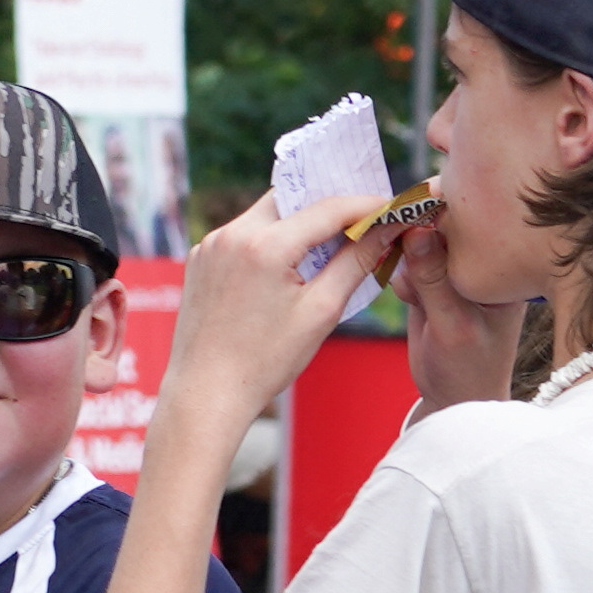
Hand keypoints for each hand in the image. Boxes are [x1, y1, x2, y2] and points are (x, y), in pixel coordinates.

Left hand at [164, 191, 388, 434]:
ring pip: (266, 216)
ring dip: (297, 225)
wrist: (207, 391)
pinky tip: (286, 268)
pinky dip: (269, 241)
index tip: (391, 207)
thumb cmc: (266, 360)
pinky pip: (243, 235)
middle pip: (292, 201)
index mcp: (264, 245)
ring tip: (326, 249)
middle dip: (328, 209)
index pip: (327, 208)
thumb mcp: (321, 311)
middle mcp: (232, 234)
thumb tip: (383, 231)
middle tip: (361, 222)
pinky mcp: (201, 258)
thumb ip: (355, 263)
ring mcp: (211, 244)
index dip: (365, 204)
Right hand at [388, 214, 543, 408]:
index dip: (445, 209)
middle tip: (407, 253)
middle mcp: (483, 266)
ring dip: (408, 258)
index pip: (477, 225)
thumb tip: (416, 229)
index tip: (416, 205)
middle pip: (445, 225)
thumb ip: (434, 279)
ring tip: (415, 294)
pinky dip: (403, 275)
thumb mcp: (452, 325)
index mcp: (504, 271)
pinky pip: (409, 263)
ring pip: (421, 242)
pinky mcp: (433, 282)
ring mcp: (457, 272)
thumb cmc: (468, 369)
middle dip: (419, 232)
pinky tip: (411, 300)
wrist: (456, 399)